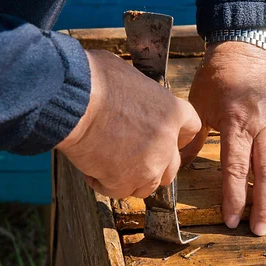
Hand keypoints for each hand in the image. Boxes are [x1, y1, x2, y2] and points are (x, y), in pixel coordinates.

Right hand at [57, 50, 200, 198]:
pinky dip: (103, 183)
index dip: (177, 135)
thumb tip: (129, 94)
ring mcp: (148, 166)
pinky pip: (117, 190)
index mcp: (172, 112)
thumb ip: (140, 95)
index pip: (190, 129)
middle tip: (130, 156)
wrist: (75, 100)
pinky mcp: (124, 182)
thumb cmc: (96, 80)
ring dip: (130, 178)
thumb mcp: (129, 75)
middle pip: (171, 167)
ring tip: (107, 163)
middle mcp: (166, 143)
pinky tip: (90, 167)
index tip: (164, 137)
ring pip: (146, 185)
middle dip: (153, 165)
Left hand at [186, 42, 265, 235]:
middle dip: (264, 205)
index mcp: (238, 122)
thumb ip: (193, 139)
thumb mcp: (200, 105)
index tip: (232, 221)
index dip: (234, 197)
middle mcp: (265, 126)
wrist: (247, 50)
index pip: (237, 168)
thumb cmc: (219, 79)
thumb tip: (178, 167)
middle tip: (259, 231)